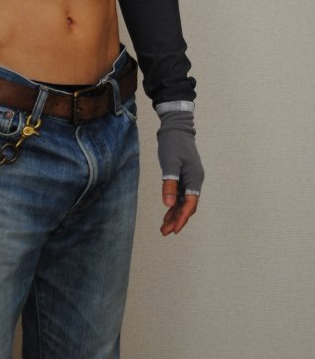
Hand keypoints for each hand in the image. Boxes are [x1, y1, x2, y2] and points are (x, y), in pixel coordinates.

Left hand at [156, 107, 203, 234]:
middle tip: (164, 232)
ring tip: (163, 226)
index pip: (189, 204)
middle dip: (177, 219)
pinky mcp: (184, 174)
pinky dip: (173, 203)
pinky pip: (180, 193)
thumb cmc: (173, 143)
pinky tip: (166, 210)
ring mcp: (190, 178)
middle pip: (187, 206)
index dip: (182, 218)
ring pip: (183, 201)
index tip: (173, 230)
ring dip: (174, 213)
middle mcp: (194, 180)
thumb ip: (169, 184)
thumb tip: (167, 204)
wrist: (176, 127)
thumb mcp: (169, 163)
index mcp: (194, 179)